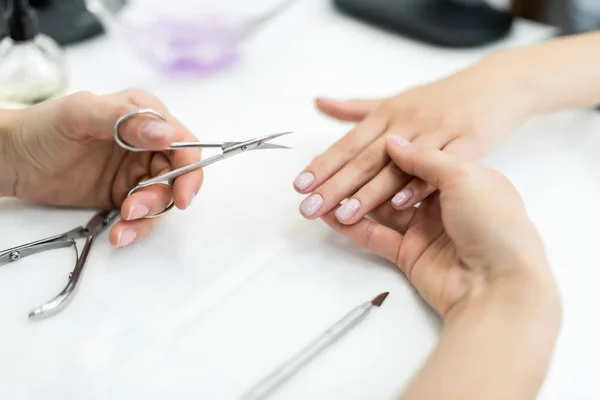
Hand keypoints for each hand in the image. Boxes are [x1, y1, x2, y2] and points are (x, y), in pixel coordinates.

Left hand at [0, 89, 202, 247]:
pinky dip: (135, 228)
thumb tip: (165, 134)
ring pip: (162, 199)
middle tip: (135, 209)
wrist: (12, 160)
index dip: (188, 169)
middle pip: (177, 176)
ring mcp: (136, 172)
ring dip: (148, 216)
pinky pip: (143, 215)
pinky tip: (120, 233)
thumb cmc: (41, 129)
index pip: (182, 143)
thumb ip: (124, 119)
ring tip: (123, 224)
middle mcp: (147, 144)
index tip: (182, 194)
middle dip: (162, 197)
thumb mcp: (79, 115)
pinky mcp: (124, 195)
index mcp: (144, 116)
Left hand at [294, 55, 539, 225]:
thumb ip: (355, 108)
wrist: (498, 84)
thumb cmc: (441, 97)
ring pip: (397, 167)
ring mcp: (437, 133)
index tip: (299, 186)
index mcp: (388, 115)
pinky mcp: (467, 144)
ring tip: (343, 213)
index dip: (323, 165)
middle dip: (335, 185)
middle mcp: (407, 123)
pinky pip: (440, 168)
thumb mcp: (396, 99)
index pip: (348, 144)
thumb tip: (318, 103)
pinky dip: (419, 186)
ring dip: (370, 192)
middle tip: (308, 207)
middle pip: (365, 159)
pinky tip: (400, 204)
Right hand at [322, 135, 557, 317]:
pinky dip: (352, 226)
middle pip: (386, 182)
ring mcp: (422, 228)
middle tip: (320, 172)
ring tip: (316, 193)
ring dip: (347, 200)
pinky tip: (330, 215)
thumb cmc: (495, 223)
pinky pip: (376, 236)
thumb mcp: (464, 177)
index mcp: (457, 175)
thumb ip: (424, 159)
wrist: (503, 284)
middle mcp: (438, 200)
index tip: (347, 144)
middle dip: (351, 176)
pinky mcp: (409, 254)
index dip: (376, 150)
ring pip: (376, 209)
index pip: (408, 157)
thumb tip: (390, 141)